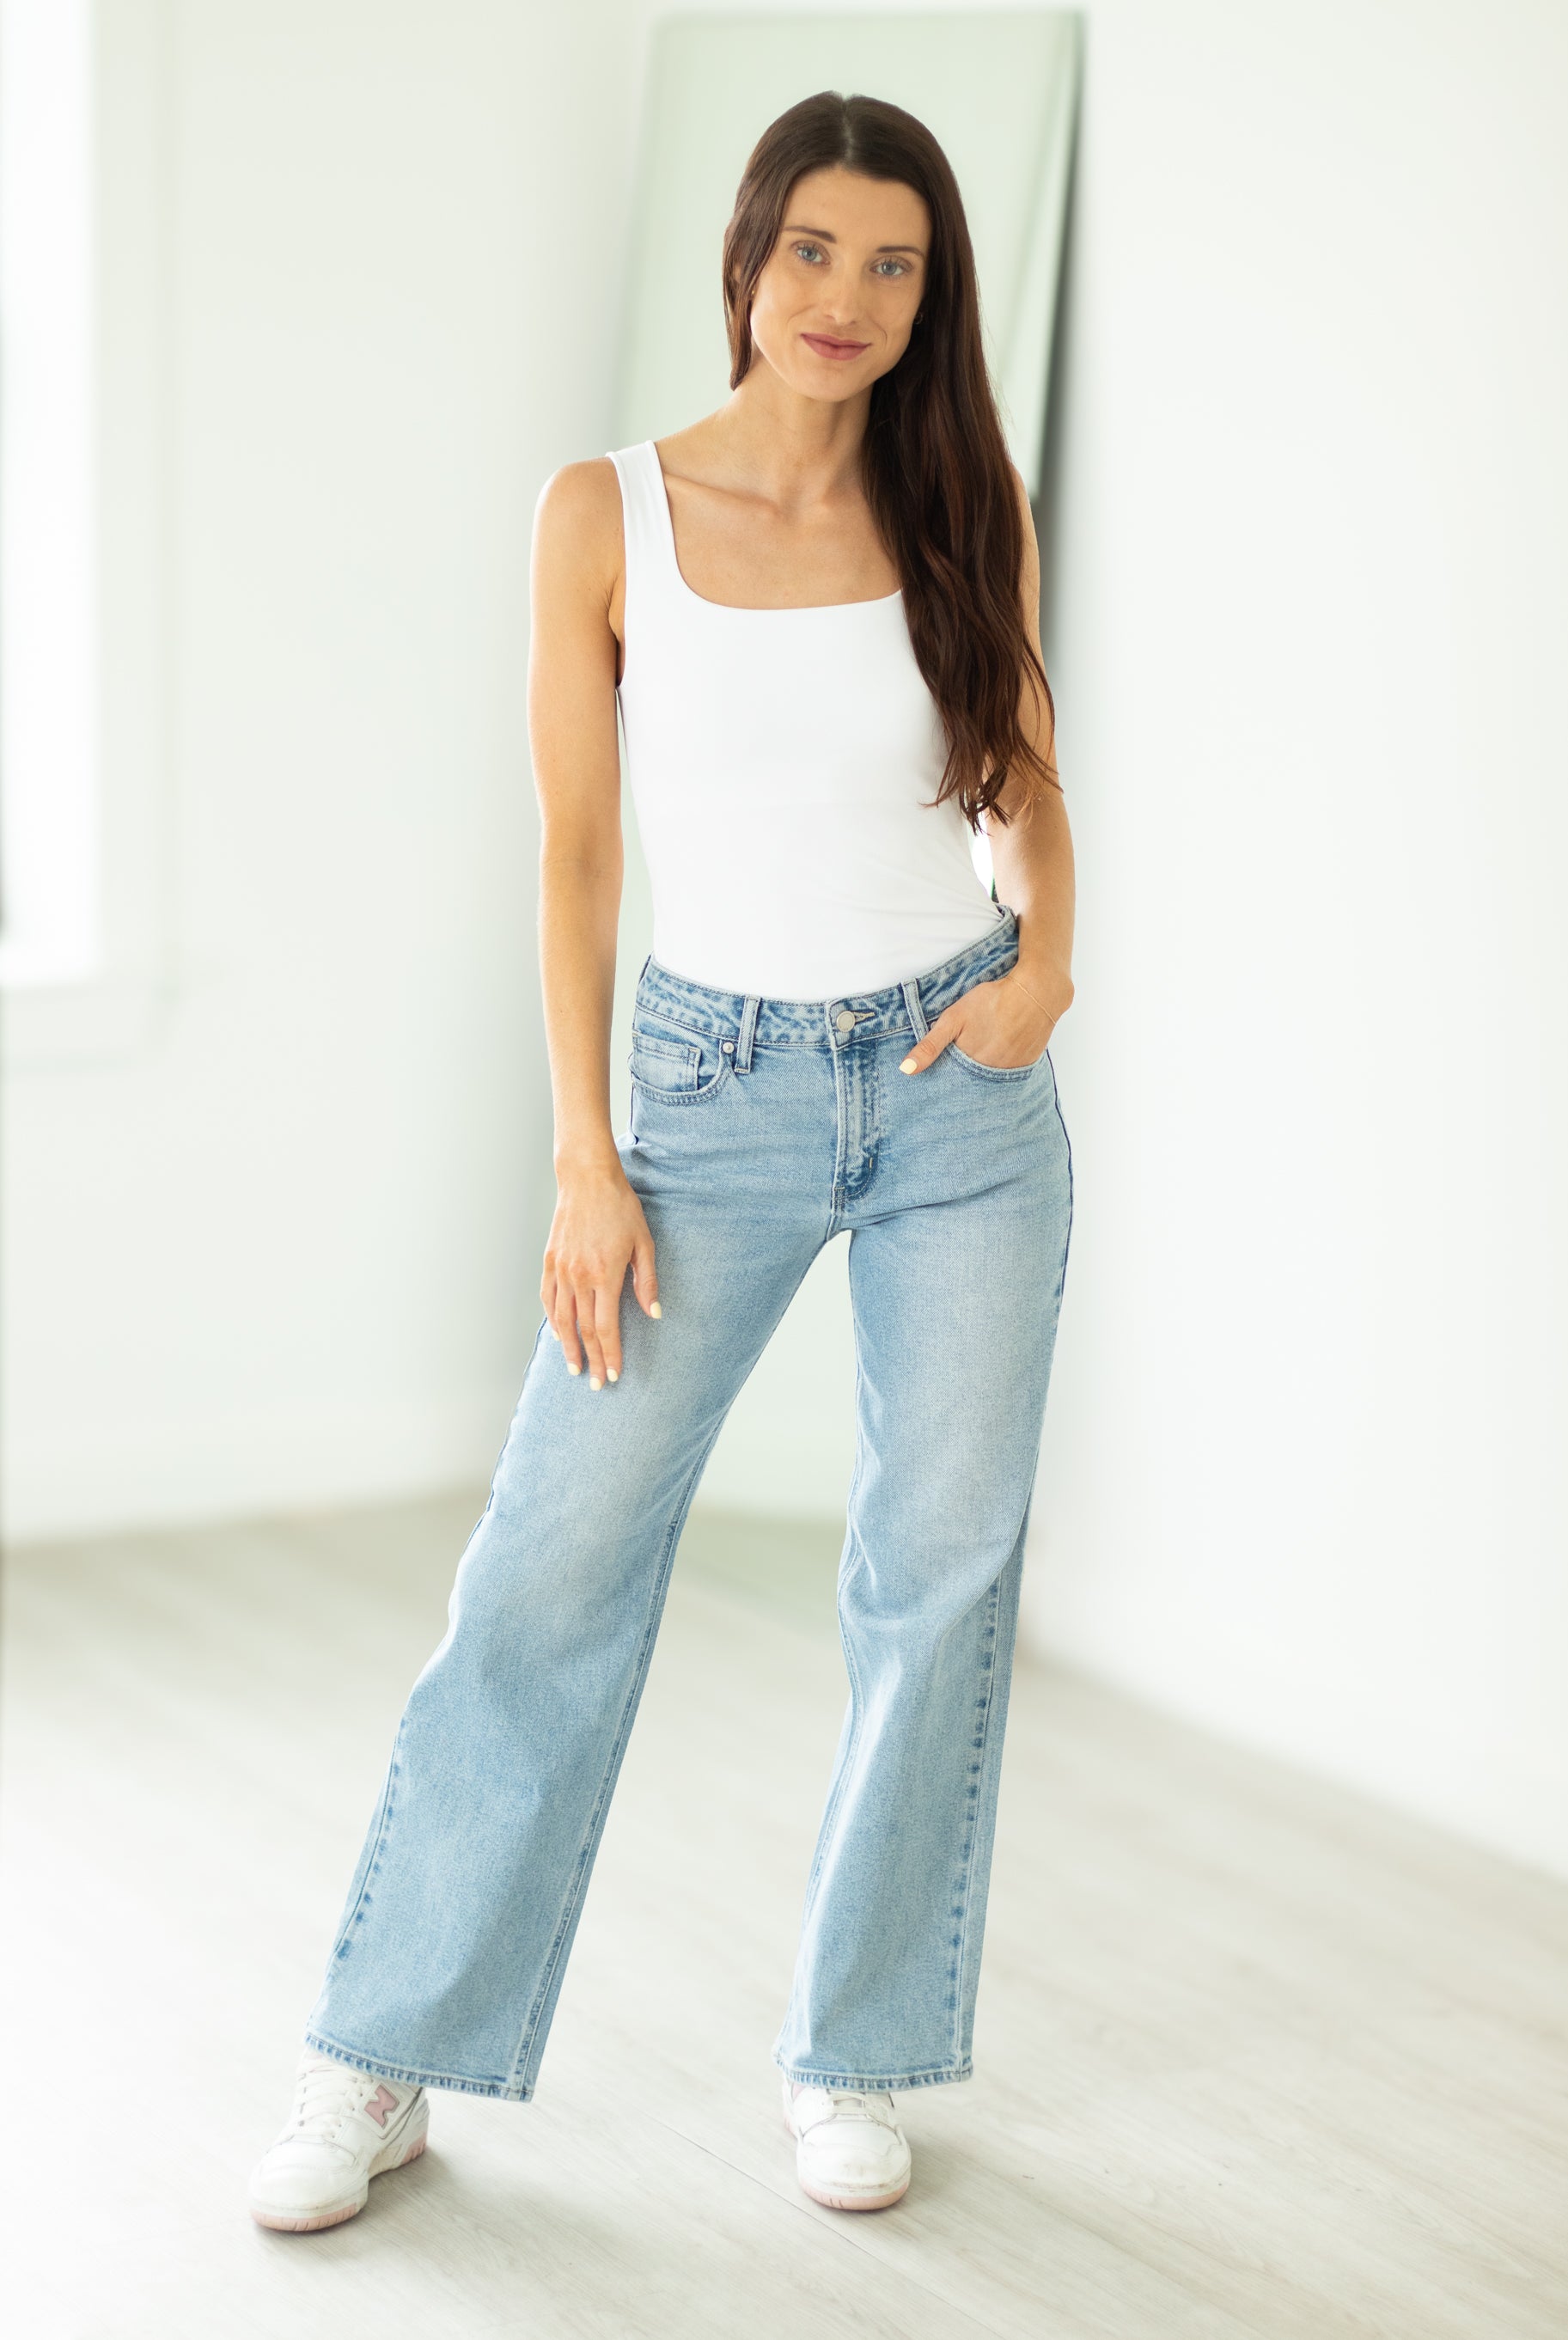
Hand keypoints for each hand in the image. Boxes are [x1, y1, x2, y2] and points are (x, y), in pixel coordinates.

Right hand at [541, 1159, 659, 1387]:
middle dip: (591, 1359)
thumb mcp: (644, 1243)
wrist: (587, 1180)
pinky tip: (558, 1334)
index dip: (610, 1354)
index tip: (613, 1375)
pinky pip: (548, 1299)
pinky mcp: (550, 1261)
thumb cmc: (621, 1208)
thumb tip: (654, 1314)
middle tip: (595, 1384)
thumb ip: (647, 1281)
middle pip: (584, 1329)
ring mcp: (561, 1270)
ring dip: (568, 1347)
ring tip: (574, 1368)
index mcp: (605, 1276)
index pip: (606, 1327)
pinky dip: (553, 1320)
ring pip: (562, 1319)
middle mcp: (579, 1278)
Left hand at [898, 971, 1064, 1074]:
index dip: (944, 1080)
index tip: (937, 1081)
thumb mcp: (954, 1019)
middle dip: (962, 1080)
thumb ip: (930, 1045)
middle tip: (962, 1064)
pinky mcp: (1025, 1065)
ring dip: (981, 1075)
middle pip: (971, 1084)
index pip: (951, 1084)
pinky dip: (1000, 1068)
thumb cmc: (992, 1001)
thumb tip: (905, 1070)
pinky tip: (998, 1053)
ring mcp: (1010, 1071)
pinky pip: (1008, 1075)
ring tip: (980, 1055)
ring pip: (989, 1080)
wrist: (1036, 993)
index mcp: (970, 1065)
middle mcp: (991, 1074)